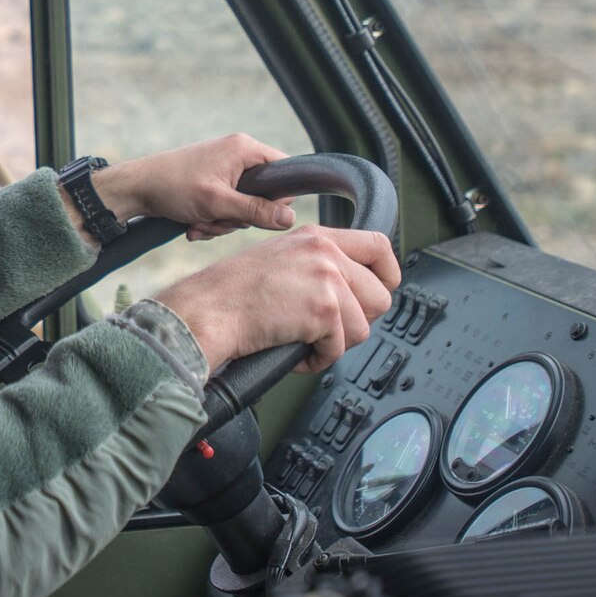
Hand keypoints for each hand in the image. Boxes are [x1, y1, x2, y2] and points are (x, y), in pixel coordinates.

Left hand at [90, 134, 297, 240]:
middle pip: (262, 196)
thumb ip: (255, 211)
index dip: (277, 198)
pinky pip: (225, 208)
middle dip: (238, 217)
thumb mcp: (217, 203)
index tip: (257, 214)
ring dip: (221, 222)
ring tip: (198, 221)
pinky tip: (192, 224)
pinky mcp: (213, 183)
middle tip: (215, 218)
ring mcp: (224, 169)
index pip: (285, 171)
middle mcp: (237, 154)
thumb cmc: (173, 187)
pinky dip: (211, 220)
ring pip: (242, 207)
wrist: (135, 188)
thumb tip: (290, 218)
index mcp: (244, 148)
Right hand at [152, 225, 399, 373]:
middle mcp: (326, 252)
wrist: (208, 309)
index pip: (378, 244)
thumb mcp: (280, 259)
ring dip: (334, 344)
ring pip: (363, 328)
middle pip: (380, 295)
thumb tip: (351, 290)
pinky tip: (293, 352)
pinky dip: (316, 359)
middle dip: (358, 321)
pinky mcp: (324, 309)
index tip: (380, 291)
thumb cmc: (231, 293)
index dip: (387, 274)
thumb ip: (317, 265)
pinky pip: (339, 349)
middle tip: (326, 329)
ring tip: (303, 341)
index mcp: (316, 236)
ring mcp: (327, 279)